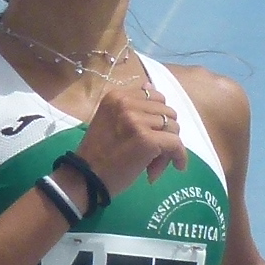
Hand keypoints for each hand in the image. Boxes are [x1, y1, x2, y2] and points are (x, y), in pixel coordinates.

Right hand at [74, 70, 187, 192]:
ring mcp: (137, 121)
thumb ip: (132, 105)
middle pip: (167, 112)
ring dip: (169, 147)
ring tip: (154, 164)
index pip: (155, 98)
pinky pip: (176, 144)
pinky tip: (178, 166)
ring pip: (173, 128)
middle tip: (153, 154)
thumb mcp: (111, 120)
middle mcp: (126, 104)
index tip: (149, 135)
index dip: (157, 118)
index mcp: (117, 96)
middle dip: (164, 133)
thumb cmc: (98, 154)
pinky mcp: (147, 140)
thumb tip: (149, 85)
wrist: (85, 178)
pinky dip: (179, 156)